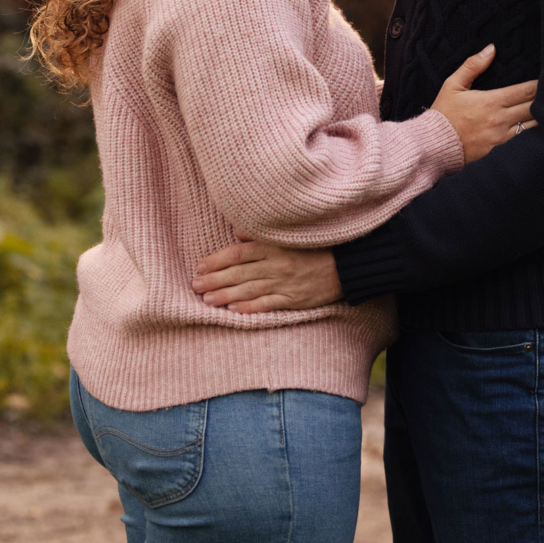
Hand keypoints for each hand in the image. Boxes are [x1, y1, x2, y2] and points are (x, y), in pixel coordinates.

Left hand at [191, 238, 341, 312]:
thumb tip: (237, 232)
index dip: (217, 259)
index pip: (239, 252)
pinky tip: (234, 310)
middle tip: (195, 285)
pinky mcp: (294, 299)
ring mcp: (285, 283)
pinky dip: (250, 307)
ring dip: (225, 295)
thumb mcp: (291, 234)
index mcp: (275, 246)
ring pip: (249, 290)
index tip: (200, 265)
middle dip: (214, 279)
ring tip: (206, 299)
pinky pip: (268, 304)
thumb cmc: (318, 246)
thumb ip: (263, 234)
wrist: (348, 264)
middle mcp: (277, 264)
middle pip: (239, 272)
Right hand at [432, 45, 537, 162]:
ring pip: (531, 125)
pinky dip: (532, 132)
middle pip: (533, 108)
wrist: (434, 145)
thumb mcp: (453, 85)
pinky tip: (540, 127)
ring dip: (542, 116)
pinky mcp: (500, 149)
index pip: (525, 92)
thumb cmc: (443, 113)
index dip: (540, 85)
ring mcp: (502, 137)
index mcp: (491, 101)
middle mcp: (500, 120)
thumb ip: (473, 65)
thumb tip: (491, 48)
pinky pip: (522, 140)